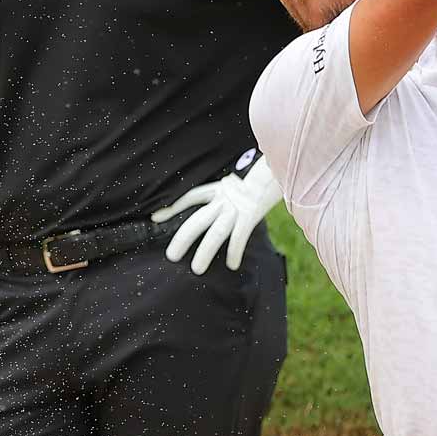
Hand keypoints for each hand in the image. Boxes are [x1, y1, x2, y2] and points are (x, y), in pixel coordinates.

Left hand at [151, 157, 282, 274]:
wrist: (280, 166)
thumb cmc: (263, 175)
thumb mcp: (241, 180)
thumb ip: (231, 190)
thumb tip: (222, 201)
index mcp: (219, 188)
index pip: (190, 197)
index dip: (173, 207)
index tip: (156, 218)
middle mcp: (224, 198)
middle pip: (197, 220)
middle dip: (182, 239)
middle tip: (171, 256)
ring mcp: (237, 207)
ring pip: (216, 233)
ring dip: (205, 252)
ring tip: (196, 269)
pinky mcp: (251, 215)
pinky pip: (240, 237)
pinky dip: (235, 251)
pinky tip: (232, 265)